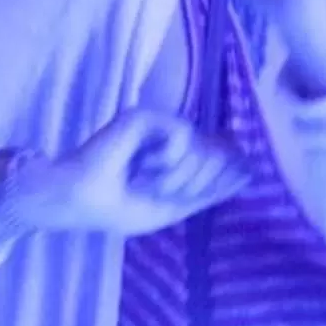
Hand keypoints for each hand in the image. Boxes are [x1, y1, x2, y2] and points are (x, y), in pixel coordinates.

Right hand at [0, 109, 250, 238]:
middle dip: (194, 183)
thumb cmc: (116, 207)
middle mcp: (172, 135)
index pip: (225, 155)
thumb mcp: (172, 207)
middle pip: (218, 156)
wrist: (75, 201)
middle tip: (158, 190)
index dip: (229, 173)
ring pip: (201, 148)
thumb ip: (207, 191)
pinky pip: (182, 136)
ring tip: (147, 182)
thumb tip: (250, 172)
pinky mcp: (143, 118)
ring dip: (177, 177)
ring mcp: (158, 125)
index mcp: (180, 156)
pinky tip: (144, 167)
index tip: (206, 187)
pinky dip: (167, 160)